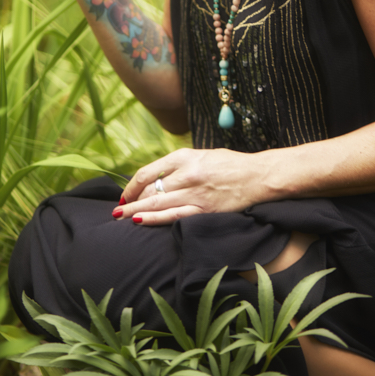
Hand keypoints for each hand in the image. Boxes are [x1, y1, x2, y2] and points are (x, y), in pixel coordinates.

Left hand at [114, 147, 270, 224]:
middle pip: (149, 189)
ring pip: (157, 203)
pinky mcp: (204, 210)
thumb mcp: (202, 155)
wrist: (258, 176)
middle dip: (130, 200)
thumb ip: (179, 164)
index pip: (148, 171)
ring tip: (120, 217)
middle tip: (116, 209)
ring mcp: (195, 194)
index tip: (125, 192)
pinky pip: (173, 216)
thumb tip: (155, 177)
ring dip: (135, 211)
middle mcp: (187, 174)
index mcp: (185, 157)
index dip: (132, 184)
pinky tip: (140, 220)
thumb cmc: (230, 164)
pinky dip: (154, 219)